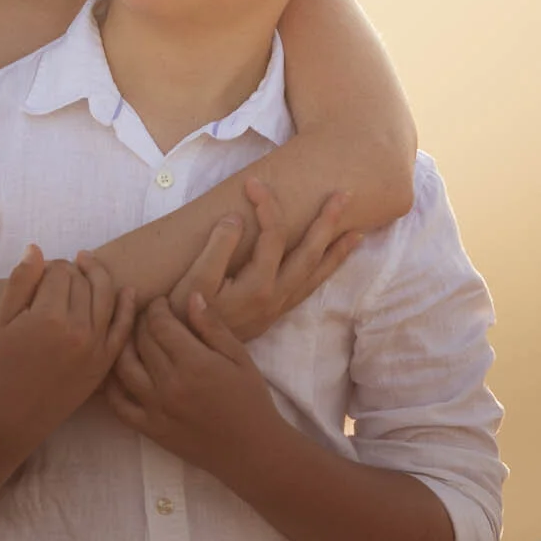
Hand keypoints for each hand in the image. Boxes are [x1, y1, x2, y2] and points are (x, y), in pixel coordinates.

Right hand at [0, 245, 135, 446]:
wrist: (12, 413)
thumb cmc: (0, 364)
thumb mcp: (1, 320)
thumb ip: (20, 282)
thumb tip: (36, 249)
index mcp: (48, 316)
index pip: (59, 271)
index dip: (49, 267)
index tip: (40, 274)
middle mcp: (77, 329)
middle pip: (83, 281)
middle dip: (71, 271)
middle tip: (57, 276)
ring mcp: (95, 347)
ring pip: (106, 296)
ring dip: (98, 277)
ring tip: (88, 265)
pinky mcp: (105, 363)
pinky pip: (123, 328)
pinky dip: (127, 307)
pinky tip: (127, 291)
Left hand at [105, 291, 284, 476]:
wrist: (252, 451)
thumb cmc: (251, 401)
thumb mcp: (240, 358)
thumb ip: (213, 327)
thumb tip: (192, 297)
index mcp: (194, 364)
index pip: (159, 324)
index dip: (157, 307)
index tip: (161, 302)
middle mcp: (170, 384)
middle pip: (141, 341)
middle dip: (141, 321)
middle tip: (147, 315)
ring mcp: (156, 408)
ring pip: (123, 367)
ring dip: (123, 346)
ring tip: (132, 337)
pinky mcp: (150, 429)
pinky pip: (118, 404)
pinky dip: (111, 385)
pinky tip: (117, 371)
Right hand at [171, 180, 362, 341]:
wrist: (188, 357)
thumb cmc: (183, 316)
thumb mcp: (194, 280)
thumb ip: (217, 248)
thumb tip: (237, 218)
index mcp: (258, 286)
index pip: (273, 235)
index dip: (266, 205)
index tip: (252, 183)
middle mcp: (276, 297)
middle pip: (310, 253)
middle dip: (327, 222)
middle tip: (344, 195)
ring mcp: (278, 307)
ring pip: (316, 274)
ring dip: (337, 250)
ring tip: (357, 231)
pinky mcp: (274, 313)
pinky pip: (309, 288)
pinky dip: (325, 272)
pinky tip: (330, 263)